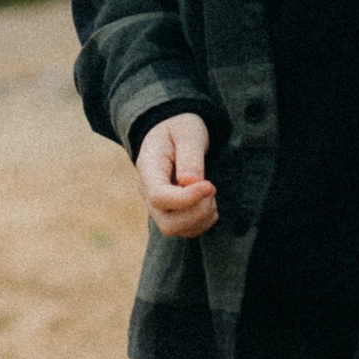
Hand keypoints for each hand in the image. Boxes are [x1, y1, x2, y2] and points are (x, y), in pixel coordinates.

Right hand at [137, 113, 217, 238]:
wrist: (173, 132)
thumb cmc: (180, 129)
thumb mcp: (188, 132)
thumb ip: (190, 155)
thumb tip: (191, 182)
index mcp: (148, 169)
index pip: (160, 197)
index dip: (187, 198)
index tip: (209, 185)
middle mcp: (148, 192)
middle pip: (167, 223)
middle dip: (197, 213)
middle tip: (211, 189)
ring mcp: (158, 206)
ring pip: (177, 230)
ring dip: (202, 217)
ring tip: (211, 193)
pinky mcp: (171, 213)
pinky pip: (187, 230)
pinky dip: (203, 221)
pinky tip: (209, 202)